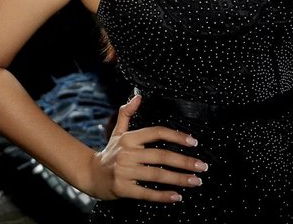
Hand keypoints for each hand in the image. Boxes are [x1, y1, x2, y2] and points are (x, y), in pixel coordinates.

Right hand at [88, 94, 208, 201]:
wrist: (90, 174)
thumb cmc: (110, 152)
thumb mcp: (118, 132)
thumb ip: (127, 113)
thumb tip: (138, 96)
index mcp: (129, 138)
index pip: (156, 133)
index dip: (176, 136)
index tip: (193, 142)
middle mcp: (127, 153)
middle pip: (161, 156)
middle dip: (184, 161)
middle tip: (202, 166)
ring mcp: (125, 172)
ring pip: (157, 175)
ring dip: (179, 179)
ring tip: (196, 181)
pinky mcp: (123, 189)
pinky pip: (147, 192)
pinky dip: (163, 195)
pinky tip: (177, 196)